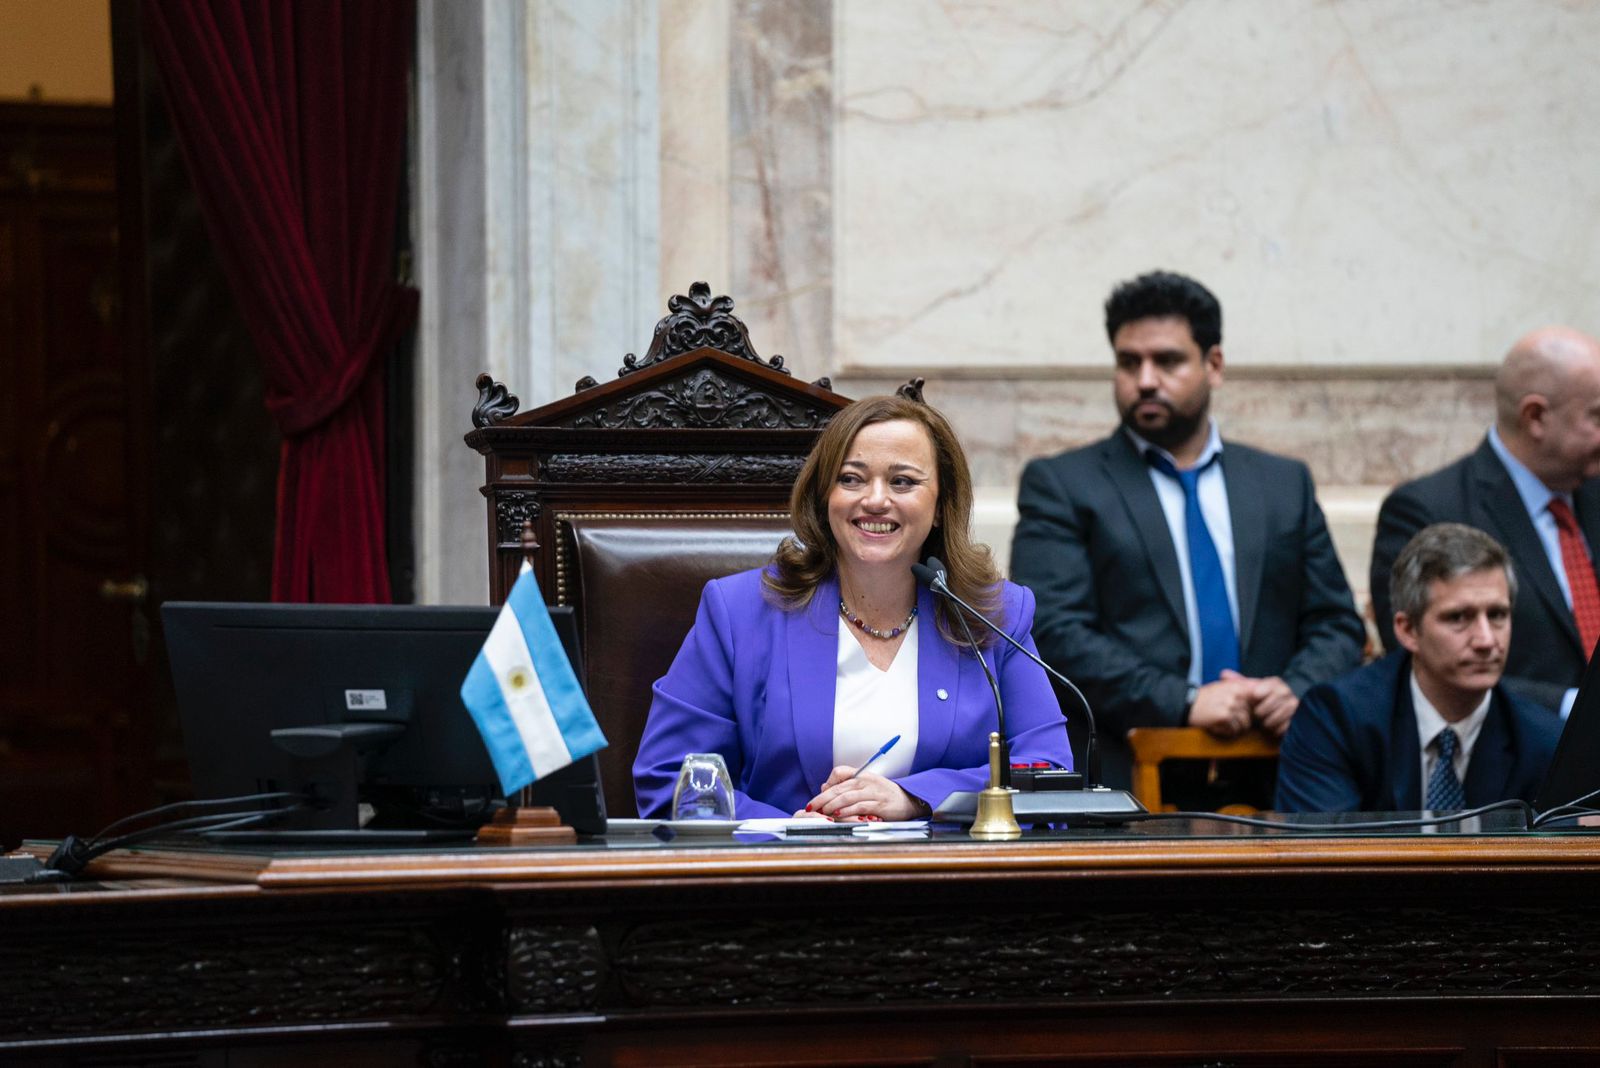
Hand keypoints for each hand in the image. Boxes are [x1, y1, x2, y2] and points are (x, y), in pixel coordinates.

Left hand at [806, 765, 920, 820]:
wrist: (909, 800)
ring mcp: (873, 792)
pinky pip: (859, 807)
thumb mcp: (865, 786)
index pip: (840, 772)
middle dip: (822, 798)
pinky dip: (847, 811)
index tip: (818, 796)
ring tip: (822, 812)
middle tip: (811, 807)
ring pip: (847, 796)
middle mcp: (866, 781)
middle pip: (839, 787)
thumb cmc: (884, 794)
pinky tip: (838, 815)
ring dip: (832, 805)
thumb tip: (824, 788)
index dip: (827, 784)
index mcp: (861, 775)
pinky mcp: (879, 804)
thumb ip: (846, 787)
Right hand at [1187, 676, 1252, 737]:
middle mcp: (1235, 695)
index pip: (1254, 699)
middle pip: (1249, 713)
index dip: (1252, 708)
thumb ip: (1237, 689)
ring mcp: (1230, 706)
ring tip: (1225, 726)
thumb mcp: (1220, 687)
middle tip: (1231, 722)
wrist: (1187, 703)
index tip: (1244, 712)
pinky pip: (1234, 729)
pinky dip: (1227, 732)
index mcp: (1235, 687)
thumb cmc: (1203, 697)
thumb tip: (1253, 692)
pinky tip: (1219, 728)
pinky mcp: (1224, 716)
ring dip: (1236, 728)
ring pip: (1244, 723)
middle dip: (1242, 720)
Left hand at [1242, 674, 1297, 737]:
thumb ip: (1237, 682)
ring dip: (1266, 722)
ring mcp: (1294, 706)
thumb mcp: (1248, 690)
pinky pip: (1282, 728)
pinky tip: (1273, 727)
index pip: (1268, 686)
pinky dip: (1274, 730)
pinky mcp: (1297, 720)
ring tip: (1264, 720)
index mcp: (1276, 683)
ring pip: (1275, 718)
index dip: (1260, 692)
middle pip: (1270, 704)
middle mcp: (1287, 693)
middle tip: (1257, 714)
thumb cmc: (1259, 700)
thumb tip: (1223, 673)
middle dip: (1259, 712)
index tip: (1254, 697)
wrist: (1276, 713)